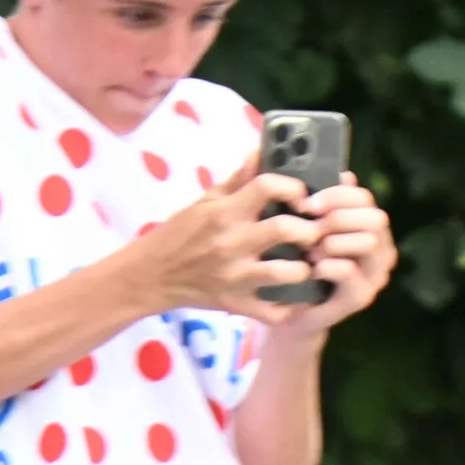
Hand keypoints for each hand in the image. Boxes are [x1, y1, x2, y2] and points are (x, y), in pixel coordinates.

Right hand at [118, 156, 326, 323]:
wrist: (151, 275)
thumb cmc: (179, 234)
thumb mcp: (205, 201)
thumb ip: (238, 180)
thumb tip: (261, 151)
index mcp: (224, 213)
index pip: (267, 187)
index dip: (293, 187)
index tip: (300, 195)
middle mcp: (232, 244)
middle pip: (286, 230)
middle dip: (309, 229)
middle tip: (313, 232)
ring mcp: (236, 278)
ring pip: (288, 273)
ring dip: (305, 268)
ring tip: (308, 263)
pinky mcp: (237, 305)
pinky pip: (277, 312)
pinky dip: (293, 307)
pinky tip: (297, 295)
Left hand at [273, 174, 395, 331]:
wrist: (293, 311)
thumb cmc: (302, 263)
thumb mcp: (310, 227)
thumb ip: (327, 203)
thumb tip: (344, 175)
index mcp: (372, 228)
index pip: (366, 198)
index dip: (337, 195)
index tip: (308, 203)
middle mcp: (382, 250)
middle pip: (375, 218)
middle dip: (338, 218)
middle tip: (309, 227)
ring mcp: (376, 276)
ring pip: (368, 241)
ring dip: (333, 241)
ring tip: (310, 250)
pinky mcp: (362, 297)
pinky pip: (349, 270)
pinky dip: (326, 265)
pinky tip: (311, 268)